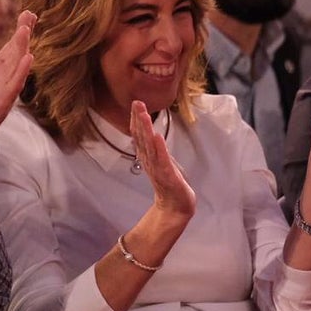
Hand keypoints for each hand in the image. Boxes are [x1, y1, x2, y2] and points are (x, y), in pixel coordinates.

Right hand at [131, 101, 195, 219]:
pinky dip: (159, 148)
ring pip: (150, 146)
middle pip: (142, 137)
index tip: (135, 104)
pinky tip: (157, 136)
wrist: (175, 207)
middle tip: (136, 102)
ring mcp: (158, 168)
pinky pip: (162, 160)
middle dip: (139, 120)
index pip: (140, 136)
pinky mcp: (167, 175)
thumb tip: (140, 135)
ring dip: (146, 129)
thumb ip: (149, 150)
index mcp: (148, 157)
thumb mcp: (159, 163)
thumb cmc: (168, 185)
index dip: (137, 120)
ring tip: (144, 114)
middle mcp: (150, 160)